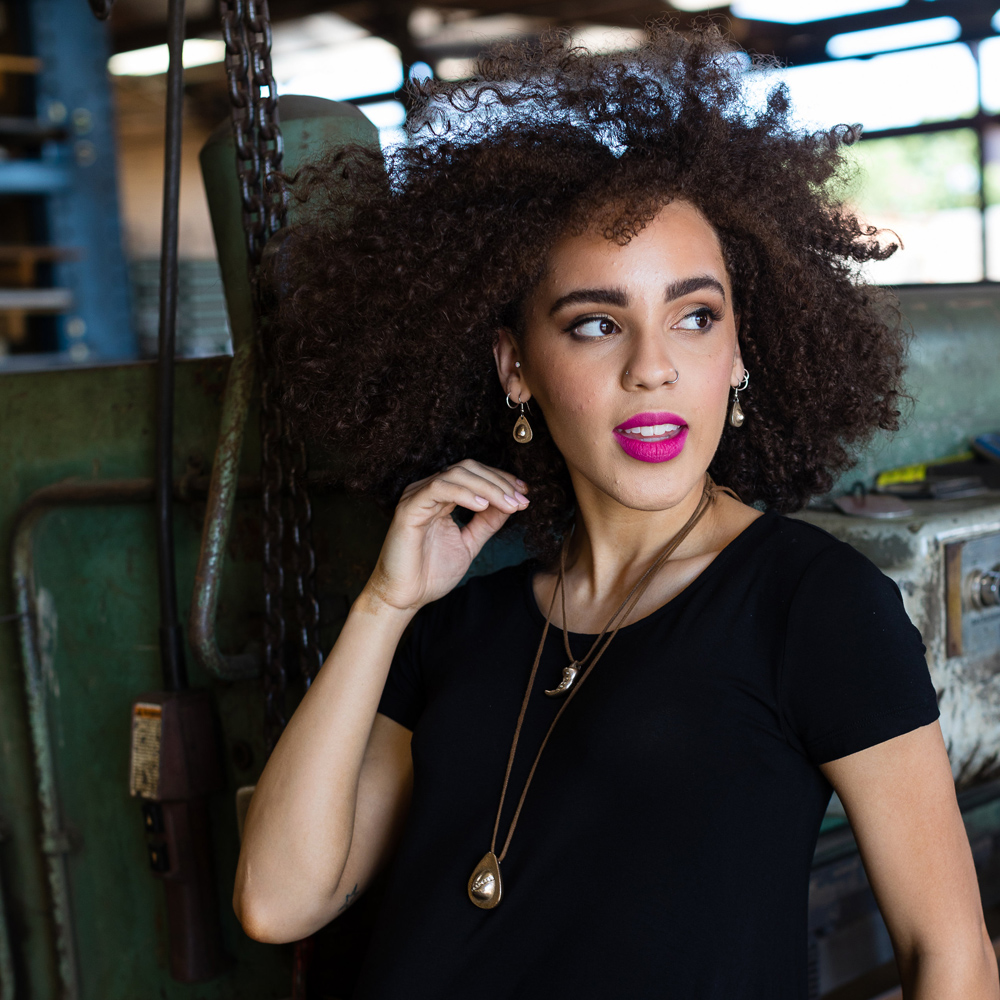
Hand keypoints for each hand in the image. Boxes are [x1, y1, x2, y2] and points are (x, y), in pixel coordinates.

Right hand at [362, 459, 528, 613]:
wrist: (406, 597)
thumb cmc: (431, 573)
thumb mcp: (469, 543)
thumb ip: (487, 523)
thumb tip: (511, 504)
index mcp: (441, 497)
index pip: (474, 474)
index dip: (501, 480)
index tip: (525, 492)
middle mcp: (428, 491)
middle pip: (468, 469)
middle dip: (499, 483)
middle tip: (522, 499)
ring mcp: (417, 497)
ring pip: (456, 475)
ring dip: (488, 488)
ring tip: (509, 504)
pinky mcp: (409, 508)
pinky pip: (439, 489)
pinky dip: (464, 494)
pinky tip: (482, 506)